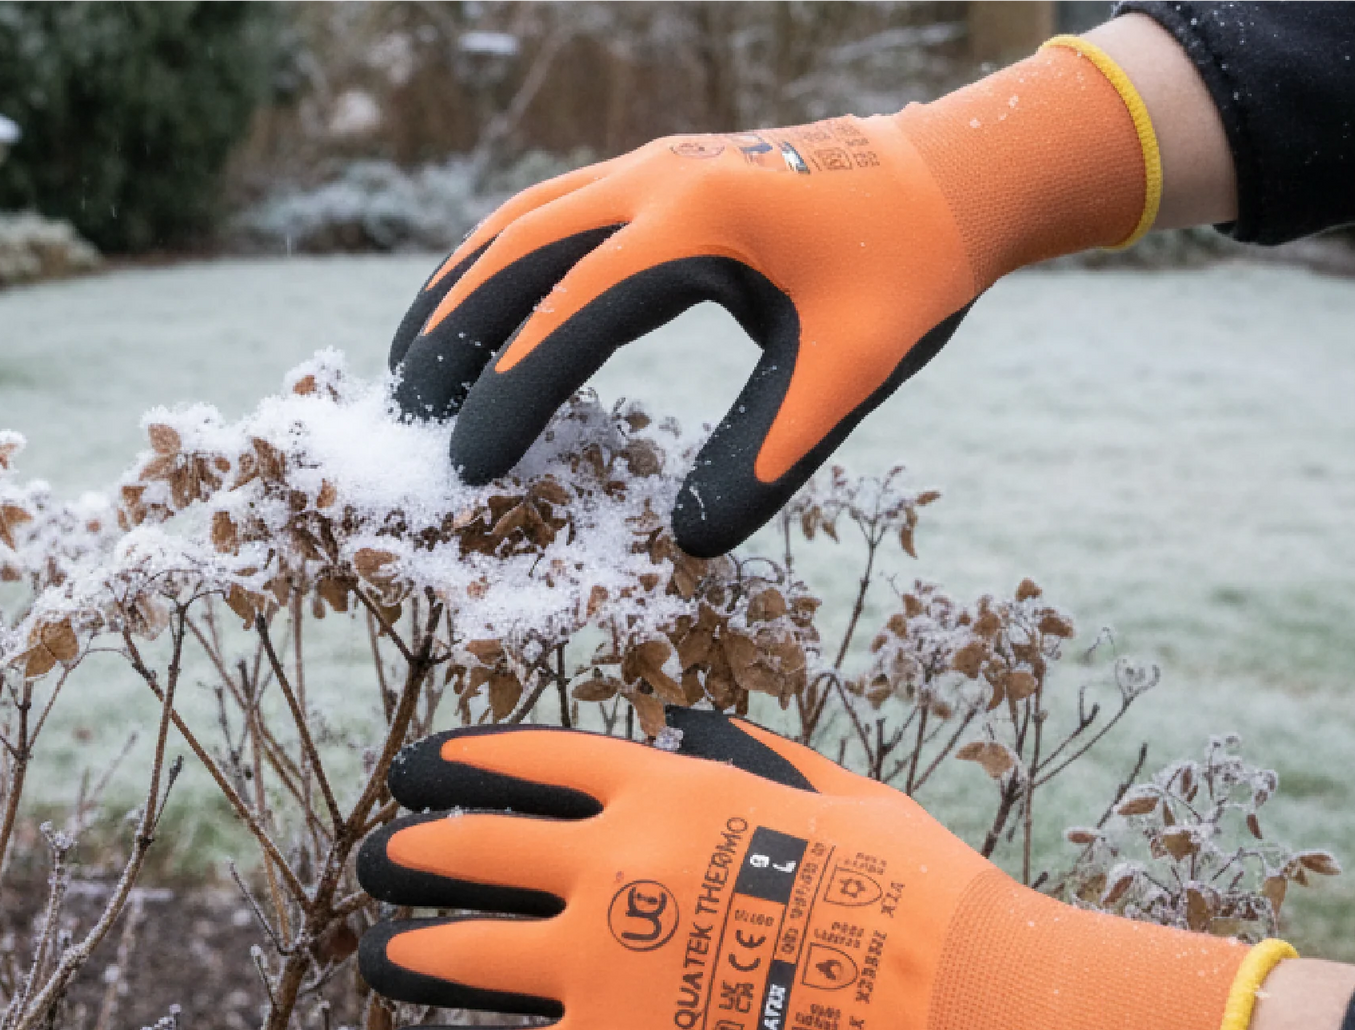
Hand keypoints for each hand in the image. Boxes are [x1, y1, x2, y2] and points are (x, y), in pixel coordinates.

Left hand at [358, 708, 1292, 1029]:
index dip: (453, 764)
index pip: (524, 761)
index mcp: (668, 791)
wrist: (969, 1017)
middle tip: (373, 860)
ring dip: (399, 952)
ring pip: (449, 954)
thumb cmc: (924, 898)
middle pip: (465, 849)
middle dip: (402, 853)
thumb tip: (690, 722)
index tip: (410, 772)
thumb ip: (756, 754)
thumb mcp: (842, 796)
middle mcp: (612, 865)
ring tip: (375, 955)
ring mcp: (599, 967)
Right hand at [387, 39, 1159, 556]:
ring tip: (409, 368)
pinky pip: (551, 208)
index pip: (572, 313)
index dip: (512, 391)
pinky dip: (498, 258)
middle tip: (405, 423)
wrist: (949, 180)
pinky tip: (476, 306)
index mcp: (698, 224)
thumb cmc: (907, 280)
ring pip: (520, 221)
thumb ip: (770, 453)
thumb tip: (686, 541)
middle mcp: (657, 178)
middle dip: (453, 338)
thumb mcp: (852, 375)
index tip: (468, 465)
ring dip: (460, 291)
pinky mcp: (660, 168)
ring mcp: (652, 163)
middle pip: (516, 254)